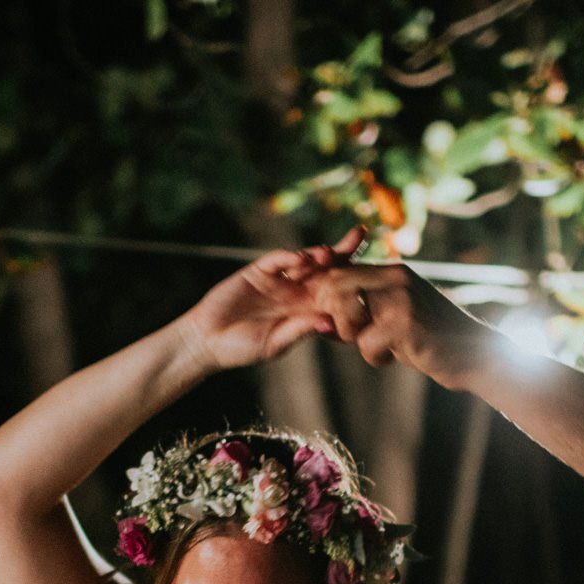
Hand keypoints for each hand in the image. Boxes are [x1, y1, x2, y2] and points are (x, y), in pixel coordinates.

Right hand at [177, 227, 364, 372]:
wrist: (208, 341)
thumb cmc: (243, 349)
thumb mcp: (275, 343)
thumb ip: (300, 330)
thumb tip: (330, 323)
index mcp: (307, 309)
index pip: (336, 290)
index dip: (353, 279)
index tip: (374, 270)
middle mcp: (297, 290)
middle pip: (326, 267)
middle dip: (343, 250)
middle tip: (361, 235)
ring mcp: (279, 278)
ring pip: (304, 260)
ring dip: (318, 254)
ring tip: (328, 255)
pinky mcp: (258, 271)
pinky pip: (277, 260)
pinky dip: (289, 257)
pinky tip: (300, 260)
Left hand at [306, 261, 499, 389]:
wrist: (475, 354)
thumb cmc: (430, 340)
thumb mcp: (395, 318)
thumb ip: (363, 314)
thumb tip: (321, 322)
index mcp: (393, 271)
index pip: (340, 270)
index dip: (323, 293)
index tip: (325, 317)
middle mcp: (396, 277)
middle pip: (335, 286)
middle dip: (335, 316)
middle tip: (353, 335)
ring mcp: (401, 298)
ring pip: (347, 318)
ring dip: (356, 339)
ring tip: (383, 346)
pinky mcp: (405, 324)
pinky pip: (366, 344)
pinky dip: (377, 357)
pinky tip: (398, 357)